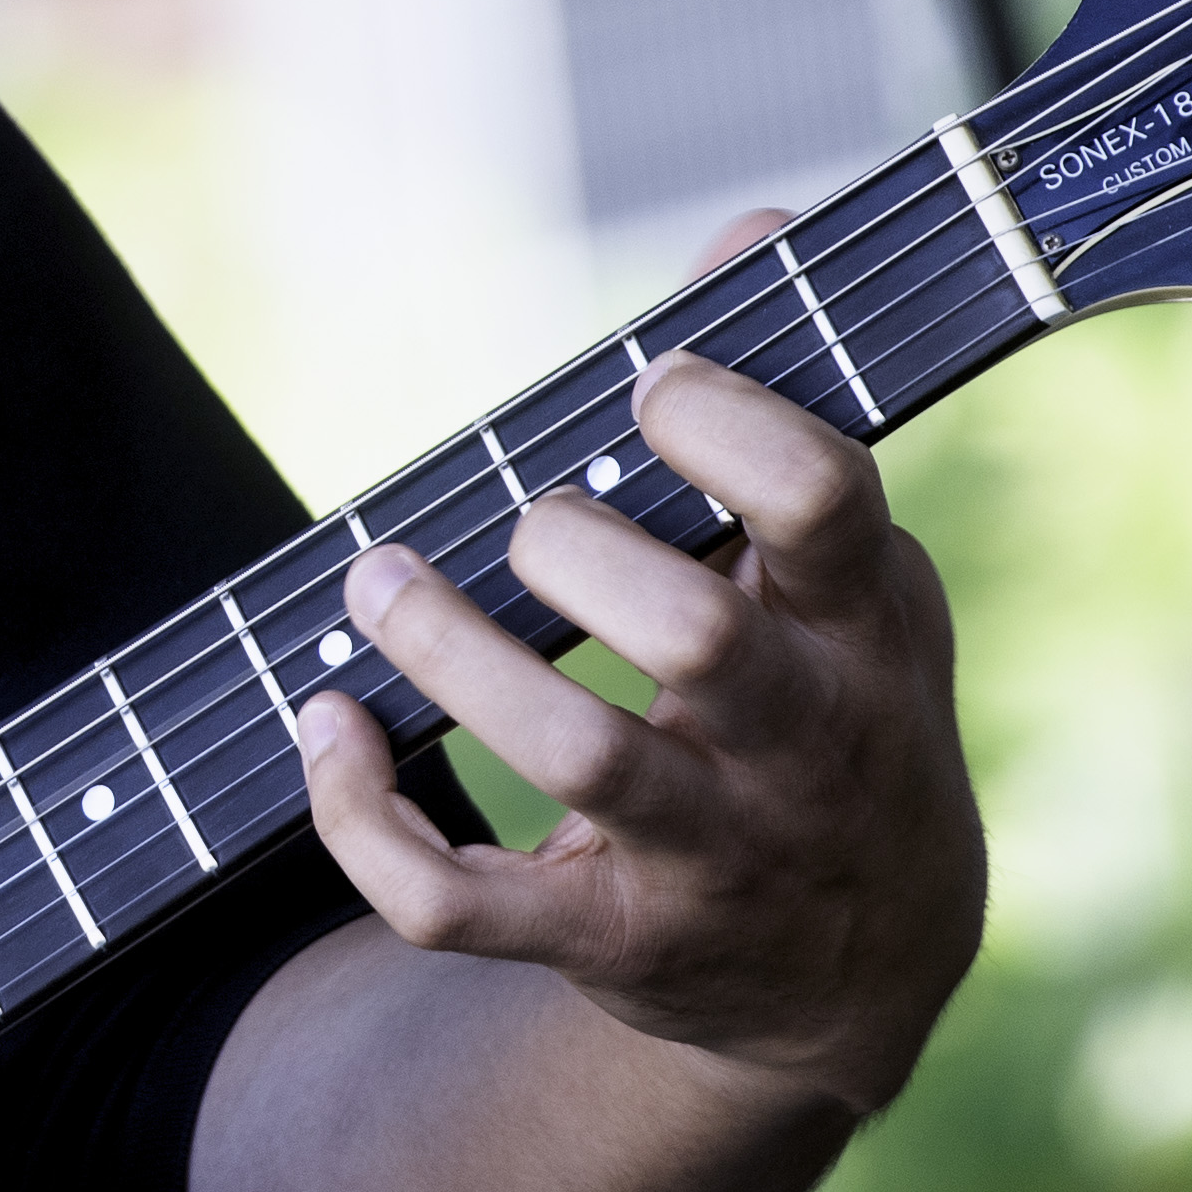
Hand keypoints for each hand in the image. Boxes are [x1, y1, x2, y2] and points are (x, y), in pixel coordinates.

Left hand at [284, 278, 984, 1120]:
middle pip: (697, 632)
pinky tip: (327, 728)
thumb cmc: (835, 705)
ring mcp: (709, 854)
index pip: (826, 497)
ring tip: (378, 583)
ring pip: (576, 755)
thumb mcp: (848, 573)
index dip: (723, 424)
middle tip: (522, 520)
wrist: (864, 965)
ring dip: (450, 655)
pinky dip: (364, 817)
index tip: (649, 384)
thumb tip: (748, 226)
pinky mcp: (609, 944)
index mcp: (861, 622)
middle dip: (575, 550)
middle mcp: (801, 741)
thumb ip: (783, 404)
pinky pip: (461, 901)